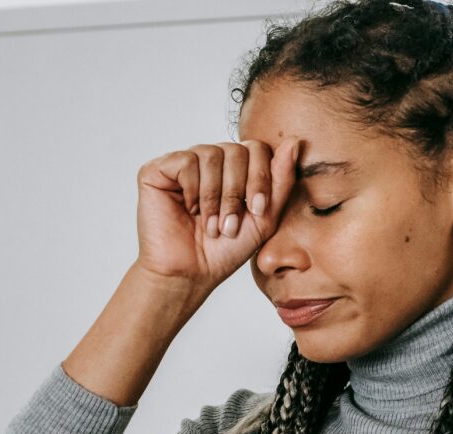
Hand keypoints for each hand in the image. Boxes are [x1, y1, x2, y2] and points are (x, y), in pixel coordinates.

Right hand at [134, 137, 300, 293]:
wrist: (192, 272)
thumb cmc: (227, 249)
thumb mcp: (265, 216)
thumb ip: (281, 180)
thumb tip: (294, 141)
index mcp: (235, 169)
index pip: (257, 149)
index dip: (261, 178)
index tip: (257, 211)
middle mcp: (210, 161)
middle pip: (236, 150)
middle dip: (237, 191)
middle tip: (230, 225)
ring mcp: (184, 163)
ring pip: (211, 154)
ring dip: (215, 196)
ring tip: (211, 224)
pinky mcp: (158, 169)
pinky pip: (186, 160)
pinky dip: (192, 189)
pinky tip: (188, 209)